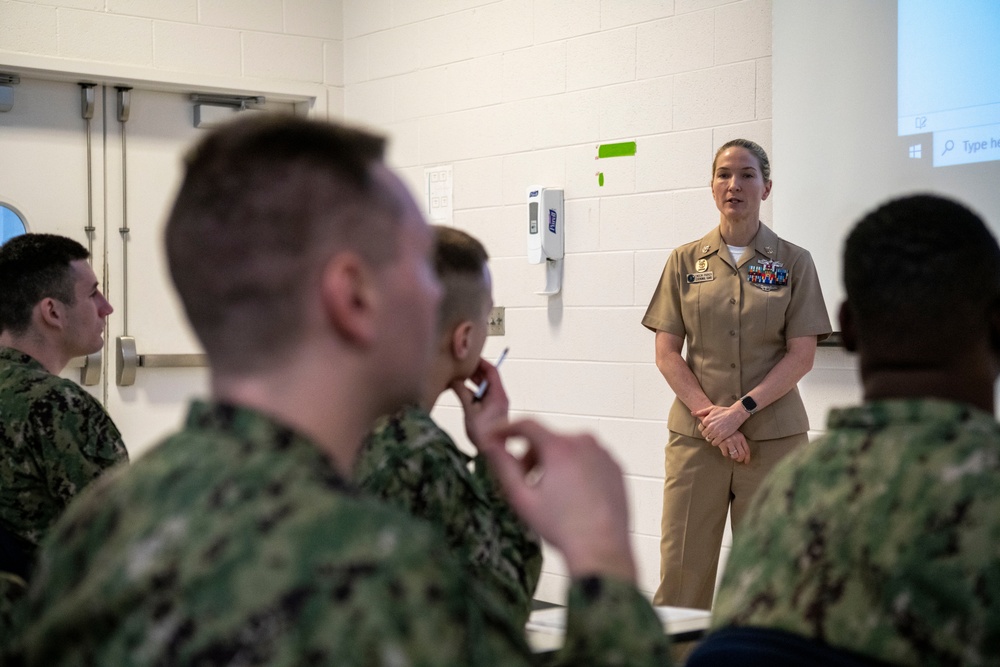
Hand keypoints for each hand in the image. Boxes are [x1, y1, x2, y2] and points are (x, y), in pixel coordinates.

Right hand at [451, 357, 509, 452]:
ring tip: (458, 378)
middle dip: (475, 371)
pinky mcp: (493, 411)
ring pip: (486, 387)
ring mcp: (497, 404)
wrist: (493, 453)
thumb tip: (454, 381)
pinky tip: (462, 392)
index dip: (480, 362)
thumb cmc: (484, 434)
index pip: (492, 370)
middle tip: (460, 367)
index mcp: (498, 394)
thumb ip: (462, 393)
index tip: (468, 358)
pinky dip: (474, 392)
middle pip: (489, 377)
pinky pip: (484, 395)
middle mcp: (500, 397)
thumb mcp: (470, 411)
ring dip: (473, 382)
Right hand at [479, 419, 636, 582]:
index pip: (526, 426)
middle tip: (525, 481)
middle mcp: (585, 442)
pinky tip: (573, 496)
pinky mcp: (616, 466)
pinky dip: (576, 468)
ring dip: (554, 462)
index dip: (506, 429)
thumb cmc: (559, 526)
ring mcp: (604, 453)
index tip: (494, 437)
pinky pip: (588, 459)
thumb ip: (503, 466)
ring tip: (551, 493)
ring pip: (569, 448)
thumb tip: (489, 443)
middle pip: (548, 439)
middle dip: (532, 455)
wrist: (602, 549)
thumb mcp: (522, 498)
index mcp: (560, 446)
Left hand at [693, 404, 748, 444]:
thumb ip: (701, 412)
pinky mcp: (722, 436)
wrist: (735, 414)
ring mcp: (716, 432)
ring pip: (708, 439)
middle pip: (704, 434)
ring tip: (715, 435)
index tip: (708, 427)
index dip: (704, 428)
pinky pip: (714, 443)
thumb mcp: (712, 408)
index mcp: (707, 420)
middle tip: (712, 432)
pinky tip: (718, 439)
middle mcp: (710, 426)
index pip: (700, 428)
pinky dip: (715, 442)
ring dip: (711, 438)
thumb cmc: (723, 411)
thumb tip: (692, 413)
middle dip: (707, 433)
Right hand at [717, 431, 750, 463]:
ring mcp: (729, 442)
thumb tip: (742, 454)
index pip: (747, 450)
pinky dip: (725, 454)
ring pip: (735, 456)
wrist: (717, 426)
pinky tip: (724, 451)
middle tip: (737, 460)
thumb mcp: (736, 434)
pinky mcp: (722, 444)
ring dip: (733, 458)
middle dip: (740, 459)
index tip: (746, 462)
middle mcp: (736, 440)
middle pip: (742, 454)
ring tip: (731, 456)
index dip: (747, 458)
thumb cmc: (727, 432)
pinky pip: (725, 454)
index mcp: (741, 437)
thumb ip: (740, 442)